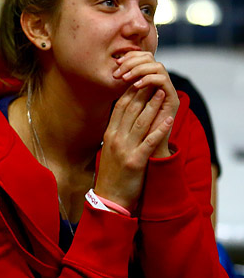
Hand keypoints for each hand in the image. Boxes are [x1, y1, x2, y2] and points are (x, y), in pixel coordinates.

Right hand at [95, 83, 172, 210]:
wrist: (109, 198)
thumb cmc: (110, 174)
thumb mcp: (108, 150)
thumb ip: (115, 134)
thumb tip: (123, 119)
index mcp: (108, 135)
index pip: (119, 108)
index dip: (130, 92)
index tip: (140, 80)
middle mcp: (115, 139)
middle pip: (130, 111)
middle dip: (142, 93)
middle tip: (153, 79)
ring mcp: (125, 150)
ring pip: (140, 122)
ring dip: (153, 106)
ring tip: (162, 93)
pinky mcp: (135, 161)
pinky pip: (149, 142)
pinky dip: (160, 130)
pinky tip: (169, 120)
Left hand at [112, 51, 177, 157]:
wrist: (147, 155)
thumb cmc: (132, 135)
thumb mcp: (123, 112)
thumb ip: (122, 97)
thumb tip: (110, 80)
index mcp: (149, 87)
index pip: (142, 61)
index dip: (129, 59)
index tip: (115, 65)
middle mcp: (160, 86)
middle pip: (151, 60)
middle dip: (133, 62)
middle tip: (118, 71)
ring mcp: (169, 92)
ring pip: (157, 67)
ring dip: (139, 70)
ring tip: (125, 78)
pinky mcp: (174, 100)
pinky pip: (163, 82)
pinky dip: (149, 80)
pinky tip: (135, 85)